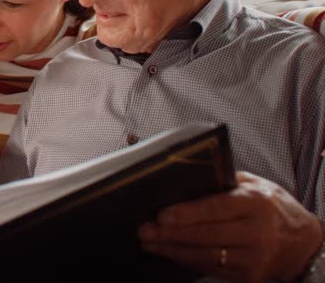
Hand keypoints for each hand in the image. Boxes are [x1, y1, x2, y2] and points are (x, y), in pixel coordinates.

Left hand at [138, 171, 323, 281]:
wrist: (303, 241)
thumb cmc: (271, 206)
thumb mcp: (253, 185)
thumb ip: (222, 181)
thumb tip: (183, 176)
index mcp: (255, 204)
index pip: (216, 209)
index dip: (187, 213)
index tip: (162, 215)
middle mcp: (256, 232)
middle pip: (206, 235)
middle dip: (170, 234)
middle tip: (144, 230)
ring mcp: (254, 258)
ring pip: (205, 256)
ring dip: (172, 250)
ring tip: (149, 243)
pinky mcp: (249, 277)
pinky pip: (211, 269)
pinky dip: (187, 261)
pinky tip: (170, 253)